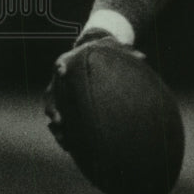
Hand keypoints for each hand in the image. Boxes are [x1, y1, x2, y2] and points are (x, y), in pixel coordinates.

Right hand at [43, 32, 144, 149]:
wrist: (89, 54)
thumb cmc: (99, 53)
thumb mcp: (110, 48)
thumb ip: (124, 52)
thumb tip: (142, 56)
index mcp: (68, 63)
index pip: (60, 63)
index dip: (60, 67)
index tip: (62, 71)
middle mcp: (59, 80)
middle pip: (51, 93)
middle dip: (53, 107)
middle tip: (59, 119)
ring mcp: (58, 94)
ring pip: (52, 110)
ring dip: (56, 125)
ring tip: (64, 139)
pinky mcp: (62, 105)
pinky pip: (57, 121)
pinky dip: (61, 132)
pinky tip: (70, 146)